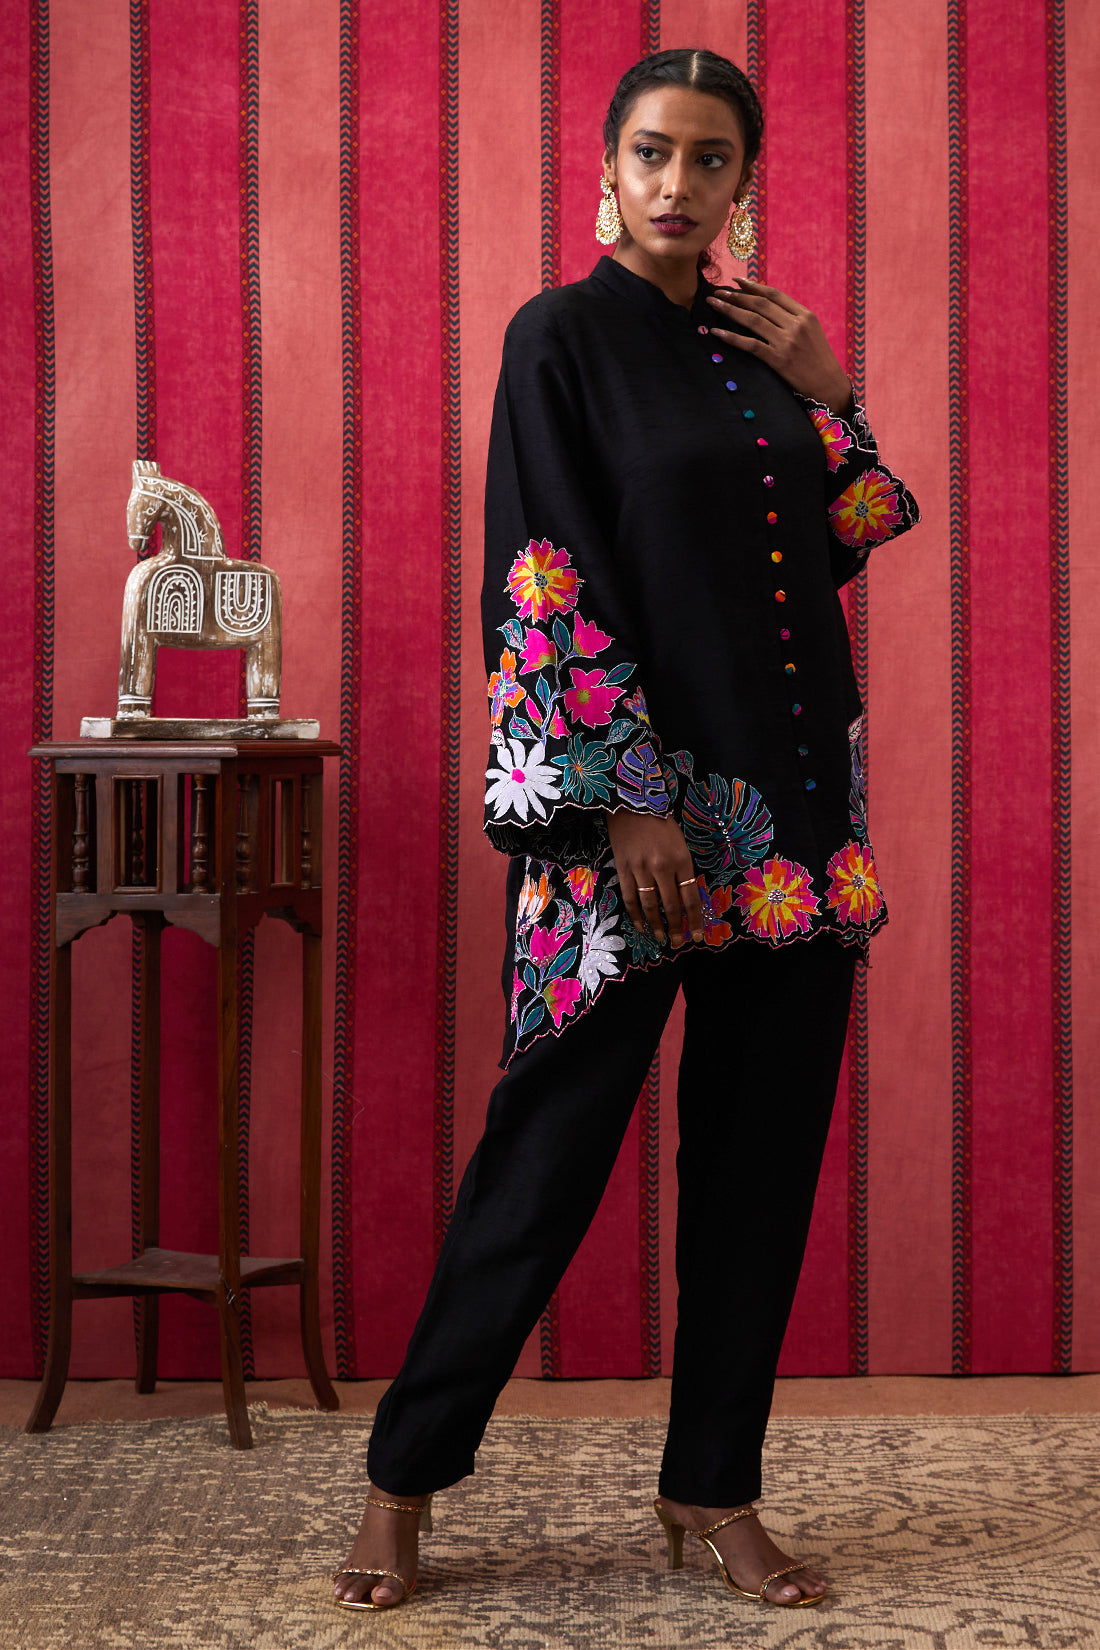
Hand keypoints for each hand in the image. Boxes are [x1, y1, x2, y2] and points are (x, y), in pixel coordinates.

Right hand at [604, 810, 703, 947]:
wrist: (633, 803)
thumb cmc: (660, 823)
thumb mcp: (680, 845)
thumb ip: (683, 870)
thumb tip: (685, 898)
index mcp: (682, 860)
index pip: (691, 898)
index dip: (694, 920)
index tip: (696, 936)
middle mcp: (662, 867)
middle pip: (671, 906)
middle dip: (676, 927)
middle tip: (678, 942)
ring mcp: (641, 869)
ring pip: (650, 905)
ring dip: (656, 925)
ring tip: (661, 938)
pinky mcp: (623, 869)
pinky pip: (629, 898)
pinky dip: (636, 915)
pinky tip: (641, 926)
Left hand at [706, 279, 851, 414]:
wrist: (829, 386)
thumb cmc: (818, 360)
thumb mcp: (811, 332)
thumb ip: (792, 318)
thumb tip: (767, 307)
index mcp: (805, 315)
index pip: (774, 295)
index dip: (753, 286)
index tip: (736, 281)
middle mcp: (796, 325)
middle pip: (760, 304)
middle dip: (736, 296)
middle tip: (717, 292)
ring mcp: (787, 342)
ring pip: (753, 320)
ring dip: (730, 310)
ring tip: (714, 304)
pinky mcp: (779, 360)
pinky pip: (751, 345)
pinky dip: (731, 337)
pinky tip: (716, 332)